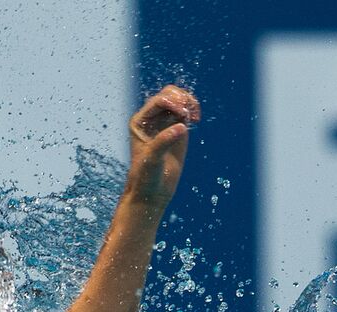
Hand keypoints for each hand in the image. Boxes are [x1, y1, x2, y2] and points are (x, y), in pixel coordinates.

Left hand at [125, 85, 199, 205]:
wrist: (152, 192)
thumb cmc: (145, 177)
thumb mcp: (151, 159)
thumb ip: (163, 142)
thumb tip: (182, 127)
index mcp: (140, 121)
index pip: (158, 101)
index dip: (172, 102)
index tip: (183, 114)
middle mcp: (151, 119)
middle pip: (169, 95)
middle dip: (182, 99)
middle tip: (190, 113)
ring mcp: (164, 123)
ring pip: (178, 100)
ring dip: (189, 102)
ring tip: (195, 116)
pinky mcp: (177, 130)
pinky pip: (185, 111)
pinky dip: (192, 110)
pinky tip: (196, 119)